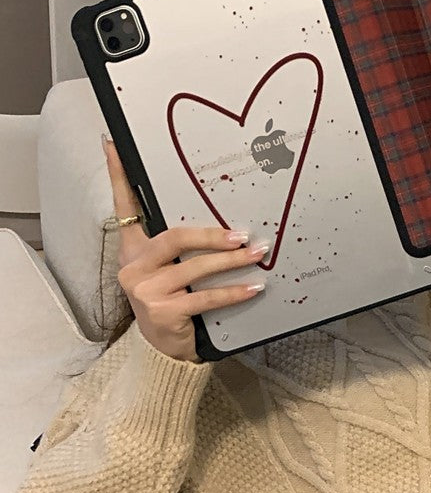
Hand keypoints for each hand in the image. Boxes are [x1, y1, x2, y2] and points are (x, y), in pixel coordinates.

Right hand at [102, 135, 267, 362]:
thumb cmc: (171, 300)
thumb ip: (179, 247)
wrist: (163, 348)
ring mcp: (145, 289)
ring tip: (256, 254)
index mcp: (132, 248)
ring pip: (194, 268)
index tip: (112, 144)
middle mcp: (133, 265)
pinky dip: (233, 292)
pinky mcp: (162, 311)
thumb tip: (222, 221)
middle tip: (242, 234)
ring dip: (231, 261)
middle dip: (212, 235)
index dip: (118, 176)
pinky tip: (253, 287)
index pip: (122, 206)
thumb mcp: (168, 270)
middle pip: (174, 238)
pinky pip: (205, 298)